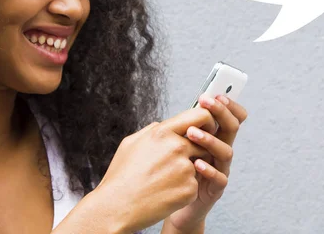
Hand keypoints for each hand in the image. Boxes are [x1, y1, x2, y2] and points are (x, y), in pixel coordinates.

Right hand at [86, 107, 218, 233]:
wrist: (116, 208)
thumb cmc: (121, 175)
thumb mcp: (131, 143)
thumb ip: (153, 130)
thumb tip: (166, 125)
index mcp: (163, 132)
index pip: (200, 115)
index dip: (207, 121)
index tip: (207, 128)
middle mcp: (177, 147)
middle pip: (203, 144)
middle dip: (194, 153)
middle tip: (173, 166)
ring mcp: (185, 169)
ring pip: (198, 165)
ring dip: (186, 172)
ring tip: (163, 181)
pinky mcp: (190, 189)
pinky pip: (194, 185)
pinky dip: (183, 190)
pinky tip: (165, 194)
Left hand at [164, 94, 247, 232]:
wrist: (172, 203)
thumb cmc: (176, 169)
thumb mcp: (180, 143)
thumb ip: (187, 126)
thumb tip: (189, 107)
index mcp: (216, 137)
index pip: (232, 116)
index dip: (228, 105)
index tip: (216, 93)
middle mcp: (221, 151)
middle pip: (232, 128)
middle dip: (222, 112)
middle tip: (207, 102)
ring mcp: (221, 169)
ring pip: (226, 151)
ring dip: (210, 139)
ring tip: (191, 133)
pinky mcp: (216, 189)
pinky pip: (220, 178)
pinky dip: (209, 169)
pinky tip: (196, 163)